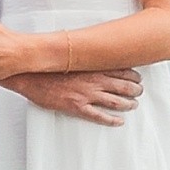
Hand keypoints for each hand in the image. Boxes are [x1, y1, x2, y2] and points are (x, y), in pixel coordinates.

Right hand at [7, 66, 143, 125]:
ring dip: (128, 104)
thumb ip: (84, 54)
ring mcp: (86, 94)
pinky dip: (112, 119)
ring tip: (134, 105)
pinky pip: (99, 116)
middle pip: (123, 86)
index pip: (120, 69)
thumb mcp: (69, 54)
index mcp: (92, 66)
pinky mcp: (77, 107)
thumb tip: (91, 48)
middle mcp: (93, 80)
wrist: (30, 76)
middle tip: (139, 92)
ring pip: (115, 101)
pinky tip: (119, 121)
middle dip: (135, 89)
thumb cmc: (49, 65)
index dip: (133, 74)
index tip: (138, 77)